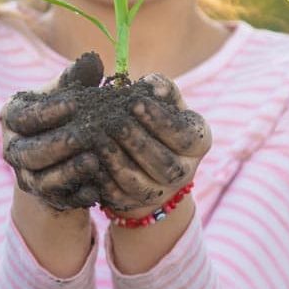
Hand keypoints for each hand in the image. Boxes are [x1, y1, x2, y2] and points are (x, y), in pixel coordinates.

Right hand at [0, 53, 103, 210]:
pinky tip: (96, 189)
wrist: (66, 152)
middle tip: (85, 134)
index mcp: (12, 118)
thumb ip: (77, 78)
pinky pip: (59, 200)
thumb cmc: (67, 112)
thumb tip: (92, 60)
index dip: (48, 111)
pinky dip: (77, 195)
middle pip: (30, 152)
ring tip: (93, 160)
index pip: (24, 117)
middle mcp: (13, 149)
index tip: (75, 103)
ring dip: (67, 171)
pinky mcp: (45, 198)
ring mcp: (26, 176)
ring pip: (42, 179)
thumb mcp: (69, 93)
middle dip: (58, 144)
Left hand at [95, 73, 211, 212]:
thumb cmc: (154, 117)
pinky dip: (105, 180)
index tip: (134, 101)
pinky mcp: (137, 204)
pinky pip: (120, 196)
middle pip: (164, 163)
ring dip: (119, 162)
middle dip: (137, 141)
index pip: (182, 134)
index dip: (159, 120)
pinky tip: (91, 163)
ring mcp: (162, 193)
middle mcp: (185, 171)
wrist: (146, 157)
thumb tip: (150, 84)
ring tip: (99, 140)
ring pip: (141, 184)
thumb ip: (160, 88)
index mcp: (198, 141)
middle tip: (114, 122)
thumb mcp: (163, 101)